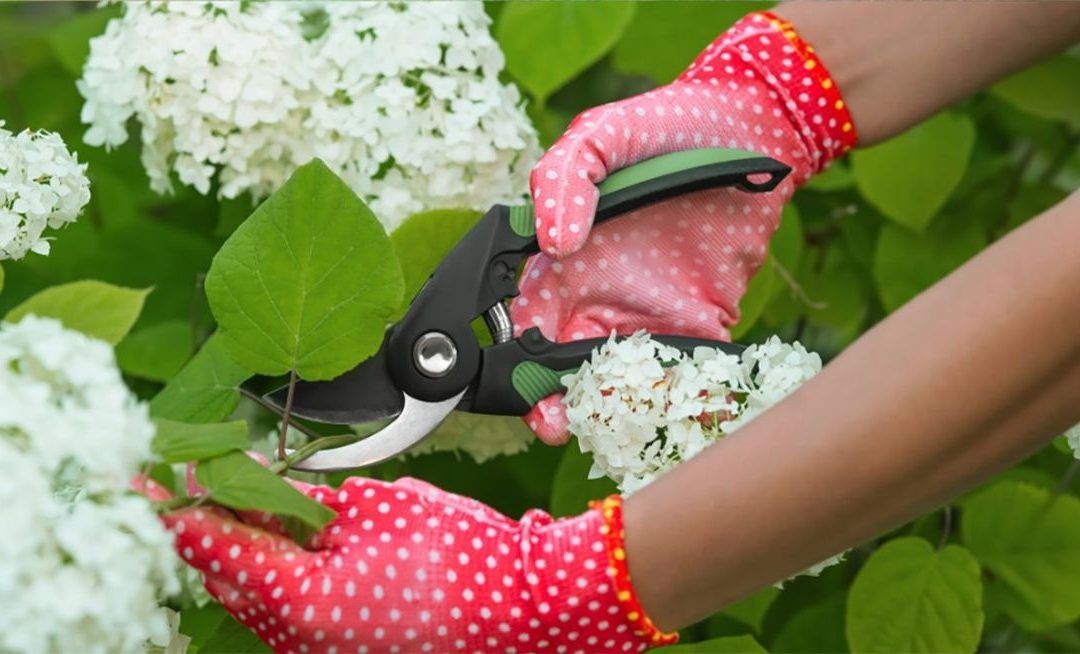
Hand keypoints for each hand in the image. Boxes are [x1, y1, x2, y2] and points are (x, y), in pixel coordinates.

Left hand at [156, 474, 674, 652]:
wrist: (525, 606)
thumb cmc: (460, 554)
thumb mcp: (379, 508)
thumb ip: (309, 502)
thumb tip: (265, 487)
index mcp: (301, 602)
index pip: (219, 548)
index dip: (181, 507)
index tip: (151, 478)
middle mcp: (300, 641)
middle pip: (228, 579)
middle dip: (207, 528)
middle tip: (191, 481)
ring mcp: (322, 653)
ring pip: (255, 601)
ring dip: (242, 551)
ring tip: (239, 502)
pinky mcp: (344, 651)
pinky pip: (289, 615)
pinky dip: (277, 575)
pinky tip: (286, 540)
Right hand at [511, 11, 855, 443]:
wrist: (754, 129)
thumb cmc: (663, 127)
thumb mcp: (596, 137)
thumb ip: (560, 182)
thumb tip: (553, 245)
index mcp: (560, 262)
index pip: (523, 322)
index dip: (514, 358)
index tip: (518, 384)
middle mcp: (596, 296)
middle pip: (562, 366)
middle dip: (553, 402)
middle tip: (556, 424)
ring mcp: (647, 314)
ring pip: (617, 380)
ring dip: (608, 409)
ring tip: (607, 425)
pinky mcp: (699, 324)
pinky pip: (681, 373)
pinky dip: (675, 398)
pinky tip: (671, 412)